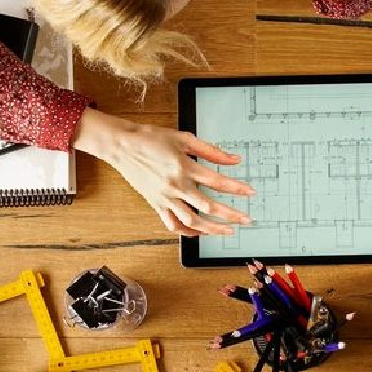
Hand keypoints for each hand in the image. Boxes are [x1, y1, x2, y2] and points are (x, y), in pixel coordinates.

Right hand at [72, 109, 254, 235]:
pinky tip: (199, 233)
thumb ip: (211, 150)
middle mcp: (176, 186)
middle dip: (231, 215)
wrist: (121, 145)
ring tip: (227, 231)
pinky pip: (173, 224)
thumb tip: (233, 159)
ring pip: (192, 221)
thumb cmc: (150, 139)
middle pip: (209, 206)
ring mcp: (165, 198)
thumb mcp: (183, 138)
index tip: (250, 193)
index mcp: (184, 167)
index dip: (237, 188)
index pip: (218, 182)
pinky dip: (187, 232)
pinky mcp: (156, 204)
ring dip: (212, 229)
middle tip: (246, 220)